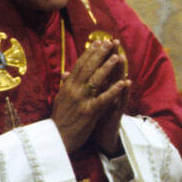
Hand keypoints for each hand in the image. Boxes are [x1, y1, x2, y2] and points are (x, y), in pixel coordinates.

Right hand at [51, 38, 129, 153]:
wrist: (57, 138)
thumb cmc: (59, 119)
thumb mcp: (59, 99)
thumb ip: (64, 85)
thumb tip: (65, 73)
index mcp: (67, 86)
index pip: (79, 65)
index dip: (90, 53)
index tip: (98, 43)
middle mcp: (74, 90)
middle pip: (88, 68)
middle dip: (100, 54)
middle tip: (109, 43)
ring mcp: (81, 100)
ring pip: (96, 80)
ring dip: (108, 67)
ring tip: (118, 57)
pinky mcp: (89, 112)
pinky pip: (104, 99)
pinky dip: (114, 90)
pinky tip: (124, 82)